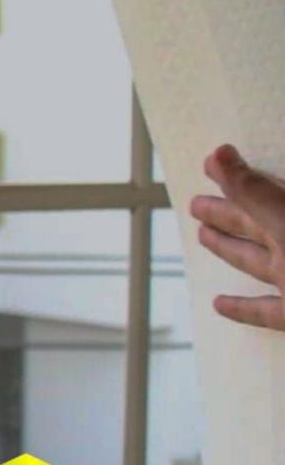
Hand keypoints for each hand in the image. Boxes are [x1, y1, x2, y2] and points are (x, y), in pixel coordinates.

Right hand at [191, 144, 284, 329]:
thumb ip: (258, 191)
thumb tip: (220, 153)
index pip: (261, 192)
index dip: (234, 177)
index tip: (211, 161)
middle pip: (255, 225)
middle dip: (226, 212)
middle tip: (195, 203)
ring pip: (256, 262)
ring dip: (229, 249)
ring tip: (203, 236)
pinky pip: (268, 311)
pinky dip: (243, 308)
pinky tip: (220, 304)